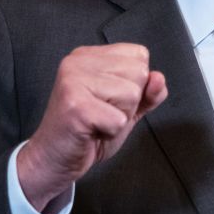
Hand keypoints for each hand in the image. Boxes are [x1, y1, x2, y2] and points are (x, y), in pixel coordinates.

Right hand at [17, 44, 167, 212]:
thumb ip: (148, 92)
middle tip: (101, 112)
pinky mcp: (75, 106)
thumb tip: (159, 78)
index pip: (139, 55)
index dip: (134, 84)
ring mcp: (74, 81)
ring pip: (131, 94)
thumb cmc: (89, 130)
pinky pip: (119, 119)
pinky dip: (110, 131)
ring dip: (120, 117)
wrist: (55, 158)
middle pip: (139, 73)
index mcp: (90, 55)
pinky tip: (91, 131)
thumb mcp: (126, 107)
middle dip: (128, 102)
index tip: (108, 99)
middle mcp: (78, 61)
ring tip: (96, 121)